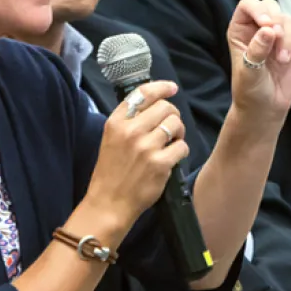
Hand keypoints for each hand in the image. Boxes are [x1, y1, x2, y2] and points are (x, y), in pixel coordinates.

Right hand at [84, 81, 189, 227]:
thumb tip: (154, 106)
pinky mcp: (160, 163)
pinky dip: (181, 151)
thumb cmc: (110, 172)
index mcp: (116, 122)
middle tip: (170, 128)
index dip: (161, 87)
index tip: (172, 88)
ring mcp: (146, 147)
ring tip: (171, 142)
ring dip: (179, 132)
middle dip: (172, 115)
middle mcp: (131, 130)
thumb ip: (128, 121)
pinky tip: (173, 158)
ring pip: (176, 124)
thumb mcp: (111, 139)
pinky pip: (182, 146)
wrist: (108, 203)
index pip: (143, 93)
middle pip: (165, 107)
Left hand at [226, 0, 290, 132]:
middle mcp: (258, 27)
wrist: (266, 107)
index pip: (248, 4)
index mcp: (240, 29)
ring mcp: (277, 34)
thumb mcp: (248, 70)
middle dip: (277, 21)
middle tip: (277, 38)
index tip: (266, 25)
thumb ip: (257, 49)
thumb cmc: (249, 90)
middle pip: (271, 6)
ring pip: (288, 18)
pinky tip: (288, 60)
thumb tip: (268, 30)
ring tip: (282, 59)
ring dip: (287, 37)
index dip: (258, 9)